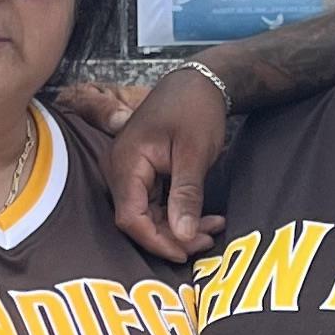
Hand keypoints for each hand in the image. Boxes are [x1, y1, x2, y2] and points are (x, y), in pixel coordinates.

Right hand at [94, 65, 228, 263]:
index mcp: (126, 163)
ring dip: (179, 228)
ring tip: (213, 228)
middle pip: (138, 220)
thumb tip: (183, 236)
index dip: (155, 240)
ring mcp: (130, 173)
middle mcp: (120, 170)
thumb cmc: (195, 110)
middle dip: (173, 236)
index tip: (185, 252)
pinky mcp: (143, 175)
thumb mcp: (195, 154)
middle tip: (208, 239)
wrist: (198, 83)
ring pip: (149, 215)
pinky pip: (156, 204)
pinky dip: (179, 214)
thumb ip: (186, 196)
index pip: (130, 217)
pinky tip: (206, 218)